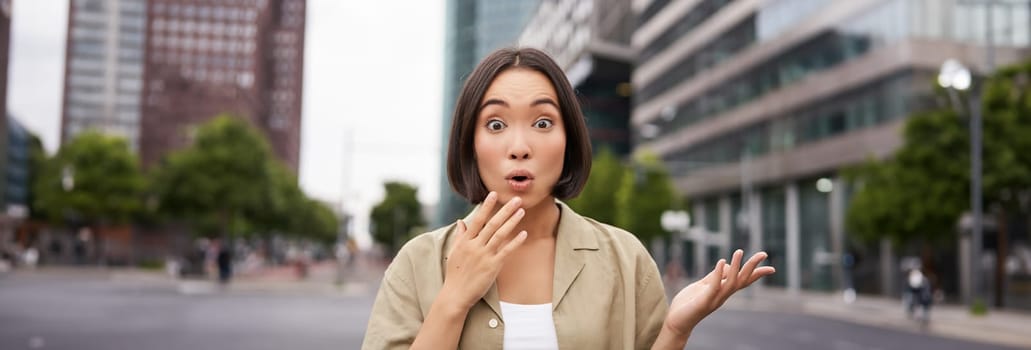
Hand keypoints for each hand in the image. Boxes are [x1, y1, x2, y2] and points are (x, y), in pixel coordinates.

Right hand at [441, 192, 527, 308]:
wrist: (456, 294)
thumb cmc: (454, 274)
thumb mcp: (454, 252)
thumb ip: (460, 236)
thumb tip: (460, 221)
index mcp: (465, 241)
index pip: (477, 219)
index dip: (486, 206)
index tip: (494, 194)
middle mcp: (475, 246)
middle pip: (492, 224)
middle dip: (505, 210)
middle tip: (516, 199)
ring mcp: (484, 256)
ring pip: (500, 235)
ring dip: (512, 221)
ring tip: (521, 211)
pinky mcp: (492, 266)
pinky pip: (506, 251)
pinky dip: (515, 242)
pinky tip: (523, 233)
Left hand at [665, 250, 774, 335]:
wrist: (677, 320)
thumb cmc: (689, 303)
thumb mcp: (702, 285)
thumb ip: (713, 276)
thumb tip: (725, 264)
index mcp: (723, 291)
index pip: (743, 280)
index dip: (756, 273)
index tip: (770, 266)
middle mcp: (723, 295)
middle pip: (742, 280)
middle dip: (753, 267)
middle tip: (763, 254)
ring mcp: (715, 298)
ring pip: (731, 282)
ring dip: (736, 267)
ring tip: (739, 251)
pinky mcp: (704, 301)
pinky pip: (714, 286)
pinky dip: (718, 274)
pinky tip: (721, 262)